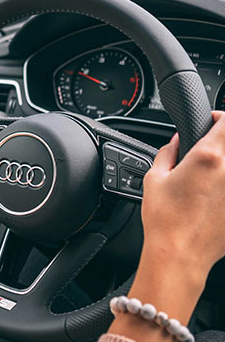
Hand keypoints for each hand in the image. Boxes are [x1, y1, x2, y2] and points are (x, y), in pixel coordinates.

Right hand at [142, 110, 224, 275]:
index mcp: (208, 157)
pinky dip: (223, 188)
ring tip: (208, 175)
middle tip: (209, 147)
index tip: (211, 121)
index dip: (219, 117)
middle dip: (222, 140)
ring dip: (223, 165)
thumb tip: (174, 143)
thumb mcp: (154, 178)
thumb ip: (167, 153)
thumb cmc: (165, 219)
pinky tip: (212, 196)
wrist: (179, 255)